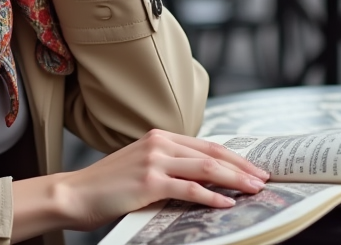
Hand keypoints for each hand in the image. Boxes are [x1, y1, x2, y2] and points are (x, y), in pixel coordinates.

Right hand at [56, 130, 270, 231]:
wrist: (75, 194)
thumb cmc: (108, 186)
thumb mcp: (142, 168)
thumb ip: (171, 168)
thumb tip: (208, 181)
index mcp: (158, 137)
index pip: (206, 144)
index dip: (234, 155)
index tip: (254, 167)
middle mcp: (158, 143)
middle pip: (212, 153)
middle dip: (242, 167)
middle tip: (264, 178)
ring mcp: (153, 161)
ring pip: (206, 168)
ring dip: (235, 179)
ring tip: (254, 190)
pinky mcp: (148, 182)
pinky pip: (189, 189)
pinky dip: (211, 196)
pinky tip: (226, 203)